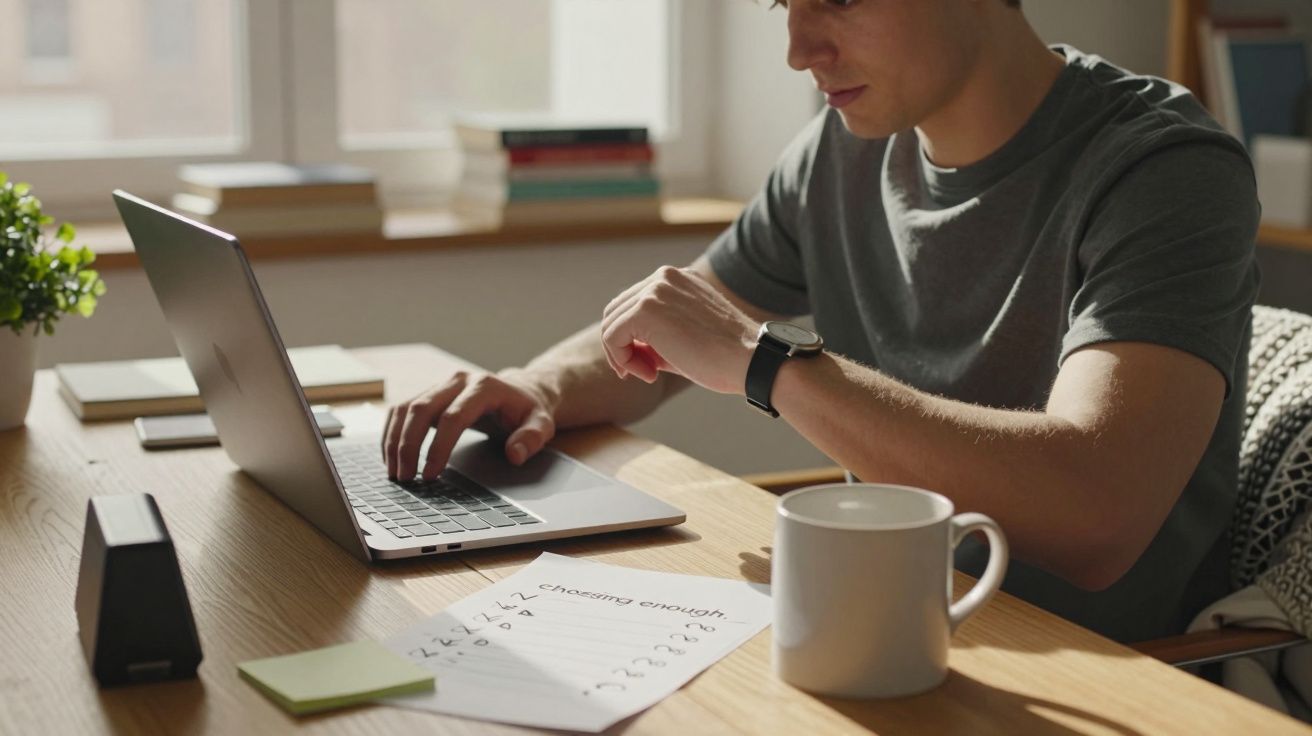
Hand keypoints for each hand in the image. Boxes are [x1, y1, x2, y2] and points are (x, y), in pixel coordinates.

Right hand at [382, 369, 557, 480]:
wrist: (520, 391)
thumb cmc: (527, 410)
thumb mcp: (542, 424)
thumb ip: (532, 438)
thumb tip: (515, 455)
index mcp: (484, 386)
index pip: (453, 417)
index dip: (438, 447)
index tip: (430, 475)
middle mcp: (458, 381)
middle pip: (421, 408)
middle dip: (408, 445)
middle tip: (405, 478)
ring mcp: (441, 385)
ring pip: (406, 407)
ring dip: (394, 441)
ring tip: (395, 473)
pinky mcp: (430, 393)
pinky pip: (402, 410)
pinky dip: (392, 433)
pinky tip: (391, 457)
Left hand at [600, 266, 757, 393]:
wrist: (749, 360)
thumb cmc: (725, 356)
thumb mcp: (685, 336)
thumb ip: (655, 334)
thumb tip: (623, 346)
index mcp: (676, 278)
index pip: (633, 304)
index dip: (632, 338)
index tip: (649, 366)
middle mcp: (663, 276)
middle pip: (617, 311)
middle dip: (623, 346)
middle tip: (645, 372)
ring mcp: (654, 289)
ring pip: (611, 323)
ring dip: (623, 355)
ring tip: (649, 374)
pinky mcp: (645, 309)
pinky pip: (612, 336)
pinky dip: (622, 360)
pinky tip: (649, 374)